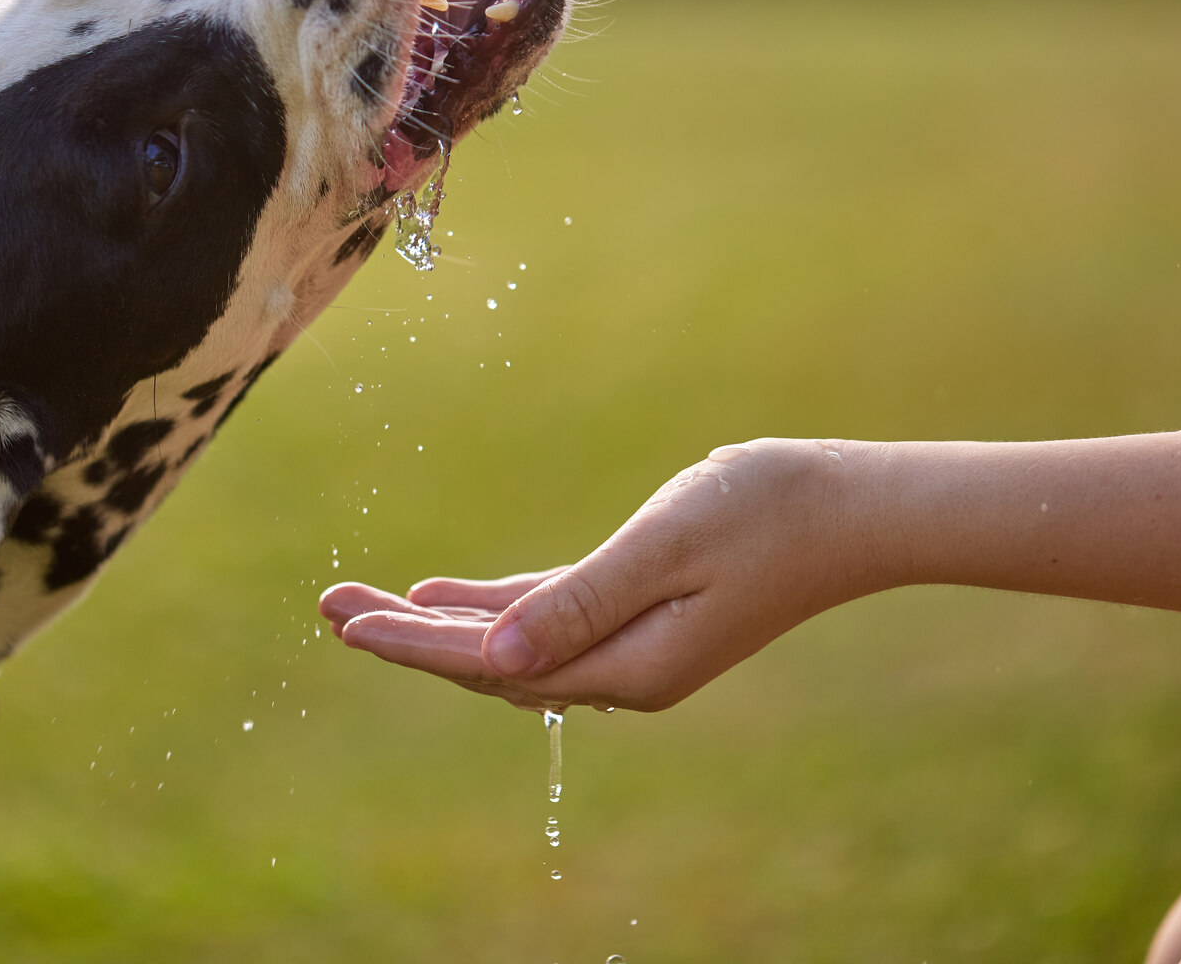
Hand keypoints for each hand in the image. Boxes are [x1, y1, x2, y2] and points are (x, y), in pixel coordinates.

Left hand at [320, 438, 871, 710]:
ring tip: (362, 605)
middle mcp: (624, 671)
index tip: (346, 626)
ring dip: (437, 623)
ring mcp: (633, 648)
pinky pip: (545, 620)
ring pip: (510, 643)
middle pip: (488, 661)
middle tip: (327, 608)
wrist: (854, 509)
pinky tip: (442, 593)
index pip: (493, 663)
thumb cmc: (767, 511)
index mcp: (628, 664)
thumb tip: (495, 657)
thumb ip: (579, 601)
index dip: (414, 643)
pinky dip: (491, 608)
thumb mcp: (666, 545)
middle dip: (406, 636)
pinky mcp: (641, 616)